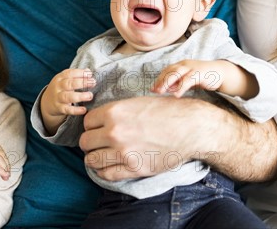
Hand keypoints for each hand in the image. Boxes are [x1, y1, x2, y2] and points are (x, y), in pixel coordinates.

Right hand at [40, 68, 95, 133]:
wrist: (46, 102)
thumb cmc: (61, 88)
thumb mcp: (65, 79)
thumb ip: (76, 75)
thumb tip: (88, 71)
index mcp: (60, 78)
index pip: (69, 73)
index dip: (80, 73)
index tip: (90, 74)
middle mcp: (58, 87)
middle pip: (69, 84)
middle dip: (82, 83)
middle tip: (93, 83)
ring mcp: (58, 98)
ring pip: (68, 97)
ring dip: (80, 96)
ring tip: (90, 96)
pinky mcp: (59, 108)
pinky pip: (67, 110)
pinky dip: (76, 110)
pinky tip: (84, 110)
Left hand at [79, 97, 223, 180]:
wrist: (191, 128)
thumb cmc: (169, 111)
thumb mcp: (139, 102)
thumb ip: (118, 111)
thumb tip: (102, 119)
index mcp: (115, 111)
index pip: (87, 122)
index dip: (92, 125)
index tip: (98, 128)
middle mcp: (115, 131)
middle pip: (85, 141)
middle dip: (91, 142)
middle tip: (99, 143)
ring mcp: (123, 152)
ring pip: (91, 160)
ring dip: (94, 158)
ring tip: (102, 156)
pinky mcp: (133, 169)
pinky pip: (106, 174)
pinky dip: (103, 172)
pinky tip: (109, 166)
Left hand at [152, 60, 223, 96]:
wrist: (220, 72)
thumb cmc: (202, 76)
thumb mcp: (187, 80)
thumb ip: (177, 83)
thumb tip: (165, 89)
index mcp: (181, 65)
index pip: (166, 71)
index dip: (159, 79)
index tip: (152, 89)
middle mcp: (185, 64)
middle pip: (169, 71)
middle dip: (161, 81)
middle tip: (154, 91)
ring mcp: (192, 67)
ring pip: (176, 73)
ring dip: (167, 82)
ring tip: (161, 92)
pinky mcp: (200, 73)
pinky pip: (188, 79)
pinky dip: (181, 87)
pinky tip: (176, 94)